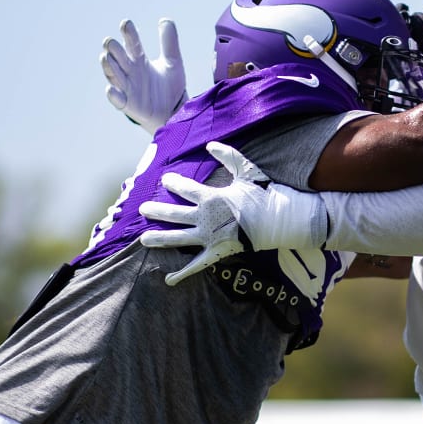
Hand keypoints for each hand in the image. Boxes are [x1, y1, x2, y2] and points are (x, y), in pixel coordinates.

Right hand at [101, 17, 187, 134]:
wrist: (175, 112)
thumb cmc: (170, 87)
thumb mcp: (173, 62)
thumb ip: (169, 42)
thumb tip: (164, 20)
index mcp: (139, 60)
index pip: (131, 43)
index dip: (128, 34)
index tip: (126, 23)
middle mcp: (130, 71)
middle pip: (117, 57)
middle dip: (113, 49)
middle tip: (111, 42)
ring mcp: (127, 87)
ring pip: (113, 74)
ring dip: (108, 66)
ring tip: (105, 57)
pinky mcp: (129, 104)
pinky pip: (117, 99)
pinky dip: (113, 95)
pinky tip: (110, 89)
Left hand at [138, 142, 324, 284]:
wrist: (280, 219)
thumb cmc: (264, 194)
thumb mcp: (247, 170)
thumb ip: (228, 156)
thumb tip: (210, 144)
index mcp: (211, 198)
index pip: (186, 189)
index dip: (174, 183)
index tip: (165, 180)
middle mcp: (205, 218)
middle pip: (174, 214)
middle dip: (157, 211)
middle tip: (142, 209)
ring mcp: (209, 237)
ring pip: (179, 238)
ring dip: (160, 239)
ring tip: (143, 239)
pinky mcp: (217, 253)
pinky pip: (197, 265)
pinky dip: (183, 273)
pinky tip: (168, 279)